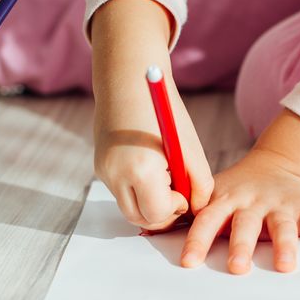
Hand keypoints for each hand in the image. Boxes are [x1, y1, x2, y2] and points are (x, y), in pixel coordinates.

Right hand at [93, 76, 212, 230]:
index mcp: (139, 168)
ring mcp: (104, 172)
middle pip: (139, 219)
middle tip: (176, 194)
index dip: (174, 208)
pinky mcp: (100, 168)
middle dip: (161, 213)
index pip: (157, 213)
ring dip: (150, 203)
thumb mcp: (190, 148)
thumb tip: (197, 209)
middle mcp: (115, 174)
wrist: (127, 80)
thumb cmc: (164, 110)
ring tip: (164, 177)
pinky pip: (122, 192)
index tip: (184, 192)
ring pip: (130, 208)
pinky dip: (139, 190)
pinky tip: (150, 167)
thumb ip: (199, 183)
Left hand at [179, 110, 299, 273]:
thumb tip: (144, 229)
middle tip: (236, 268)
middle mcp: (253, 202)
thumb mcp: (212, 193)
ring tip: (285, 266)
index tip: (189, 261)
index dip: (197, 240)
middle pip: (246, 225)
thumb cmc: (239, 189)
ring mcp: (282, 205)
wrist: (280, 163)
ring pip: (283, 227)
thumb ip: (187, 214)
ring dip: (285, 246)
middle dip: (241, 246)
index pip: (208, 219)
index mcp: (227, 199)